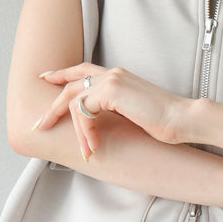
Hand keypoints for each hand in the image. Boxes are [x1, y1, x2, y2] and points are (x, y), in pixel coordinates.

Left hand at [36, 62, 188, 159]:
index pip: (82, 70)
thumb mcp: (133, 111)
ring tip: (85, 151)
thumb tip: (98, 119)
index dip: (61, 74)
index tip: (45, 79)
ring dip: (77, 131)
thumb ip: (115, 108)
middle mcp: (112, 73)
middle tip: (40, 124)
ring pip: (74, 101)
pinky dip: (85, 131)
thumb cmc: (165, 121)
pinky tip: (93, 147)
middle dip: (52, 106)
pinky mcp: (111, 92)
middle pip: (70, 83)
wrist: (182, 119)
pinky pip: (83, 111)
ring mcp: (111, 80)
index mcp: (118, 75)